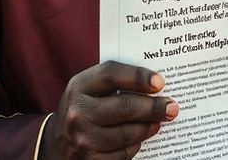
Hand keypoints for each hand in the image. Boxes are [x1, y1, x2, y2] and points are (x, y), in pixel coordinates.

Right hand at [38, 61, 178, 159]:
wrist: (55, 144)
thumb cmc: (81, 109)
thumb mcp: (88, 89)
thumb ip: (114, 81)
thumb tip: (154, 84)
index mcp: (78, 87)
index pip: (111, 74)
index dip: (138, 76)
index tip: (160, 82)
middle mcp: (78, 113)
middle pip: (125, 106)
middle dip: (153, 107)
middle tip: (171, 107)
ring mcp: (83, 139)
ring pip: (128, 133)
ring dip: (149, 127)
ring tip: (159, 121)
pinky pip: (123, 153)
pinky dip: (135, 145)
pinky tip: (140, 137)